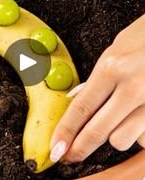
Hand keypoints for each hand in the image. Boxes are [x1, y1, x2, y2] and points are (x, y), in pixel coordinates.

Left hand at [50, 14, 144, 163]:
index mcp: (112, 68)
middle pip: (97, 130)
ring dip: (114, 134)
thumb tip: (75, 98)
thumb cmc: (144, 39)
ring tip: (119, 118)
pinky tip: (139, 115)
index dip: (65, 131)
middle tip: (69, 155)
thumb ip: (95, 79)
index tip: (56, 146)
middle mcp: (133, 87)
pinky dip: (137, 131)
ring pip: (121, 139)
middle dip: (79, 147)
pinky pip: (144, 137)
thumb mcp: (113, 53)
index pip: (81, 107)